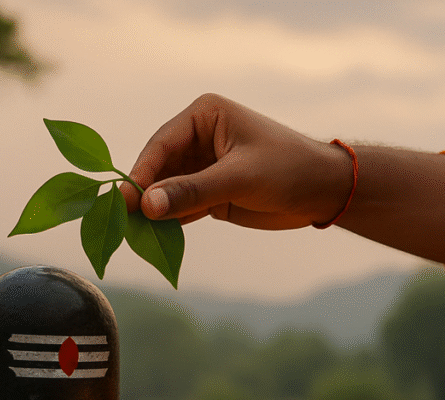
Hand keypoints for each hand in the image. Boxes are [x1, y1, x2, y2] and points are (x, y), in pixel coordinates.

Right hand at [120, 94, 353, 229]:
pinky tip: (153, 237)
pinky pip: (180, 207)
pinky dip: (169, 222)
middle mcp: (197, 138)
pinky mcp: (209, 192)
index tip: (124, 200)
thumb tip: (147, 205)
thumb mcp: (239, 178)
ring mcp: (202, 166)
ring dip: (153, 212)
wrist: (324, 191)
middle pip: (158, 168)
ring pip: (166, 190)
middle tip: (120, 220)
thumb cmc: (289, 169)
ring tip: (132, 233)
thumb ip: (192, 191)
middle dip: (143, 194)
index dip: (141, 173)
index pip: (161, 144)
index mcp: (203, 116)